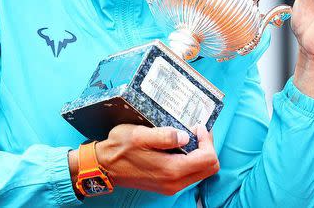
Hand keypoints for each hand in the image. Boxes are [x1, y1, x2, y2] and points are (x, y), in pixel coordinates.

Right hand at [71, 124, 218, 195]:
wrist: (104, 166)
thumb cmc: (120, 148)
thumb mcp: (140, 135)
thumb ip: (164, 135)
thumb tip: (185, 136)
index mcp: (171, 170)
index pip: (208, 159)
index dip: (207, 141)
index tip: (197, 127)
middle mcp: (175, 182)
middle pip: (209, 168)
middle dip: (207, 146)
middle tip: (196, 130)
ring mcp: (172, 186)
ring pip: (202, 171)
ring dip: (200, 153)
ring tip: (189, 136)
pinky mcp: (168, 185)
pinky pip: (191, 174)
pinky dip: (192, 160)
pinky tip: (181, 146)